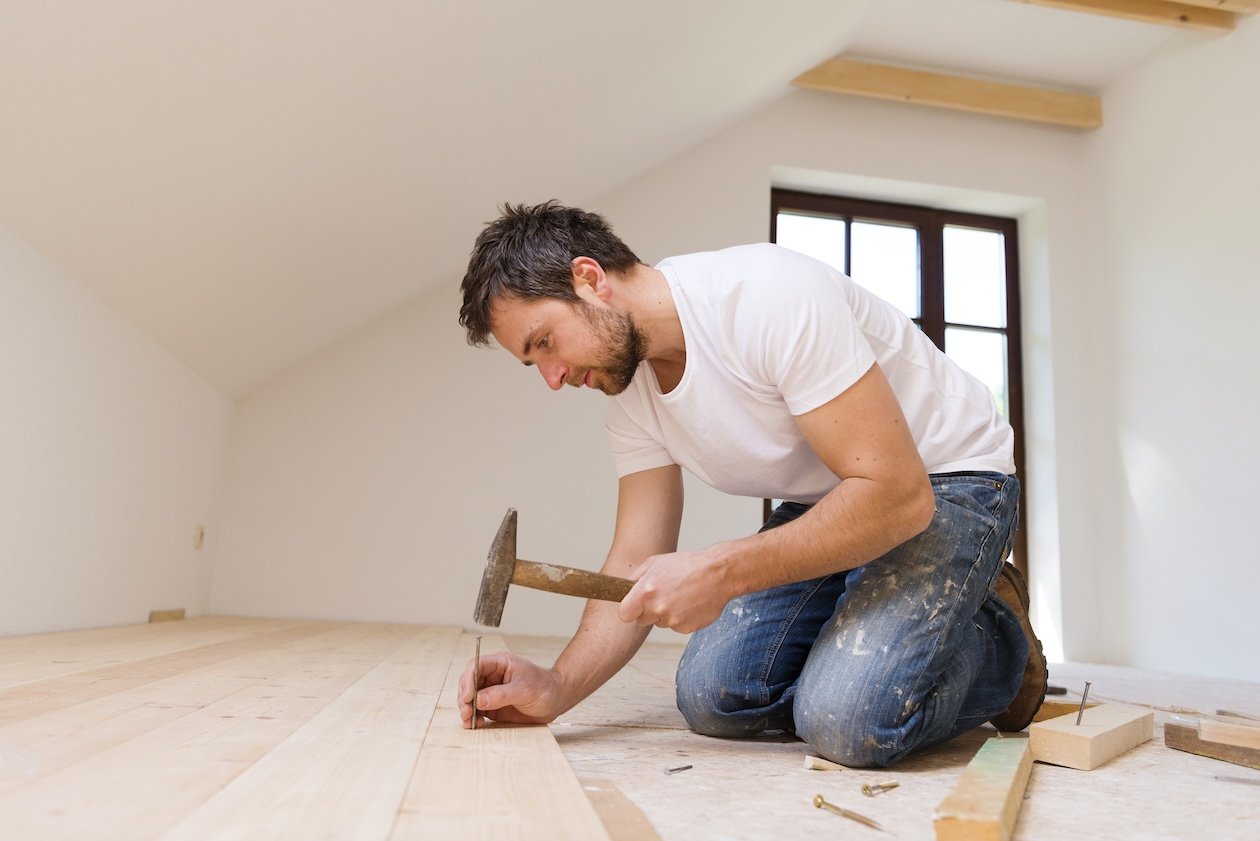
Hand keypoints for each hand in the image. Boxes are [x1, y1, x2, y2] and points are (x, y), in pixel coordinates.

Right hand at [459, 650, 568, 727]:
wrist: (556, 701)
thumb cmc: (544, 688)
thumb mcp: (524, 690)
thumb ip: (501, 694)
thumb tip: (478, 699)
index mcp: (500, 663)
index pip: (476, 666)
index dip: (468, 680)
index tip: (468, 697)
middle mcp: (492, 676)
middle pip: (468, 683)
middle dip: (464, 698)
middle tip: (467, 713)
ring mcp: (491, 691)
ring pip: (470, 698)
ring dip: (466, 710)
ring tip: (470, 722)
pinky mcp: (492, 706)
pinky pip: (477, 711)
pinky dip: (473, 718)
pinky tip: (476, 725)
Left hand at [617, 548, 731, 633]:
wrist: (718, 574)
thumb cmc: (687, 565)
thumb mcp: (656, 562)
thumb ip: (636, 577)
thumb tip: (624, 589)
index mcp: (646, 591)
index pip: (624, 614)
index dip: (629, 610)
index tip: (634, 606)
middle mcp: (657, 608)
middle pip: (641, 620)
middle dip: (648, 610)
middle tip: (663, 595)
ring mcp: (672, 620)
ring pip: (660, 622)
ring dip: (666, 613)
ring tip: (680, 596)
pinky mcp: (686, 628)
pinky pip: (676, 626)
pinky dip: (681, 618)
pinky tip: (689, 603)